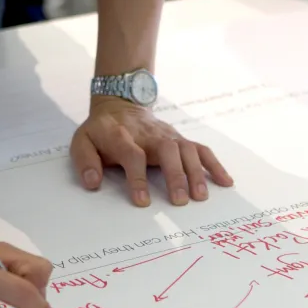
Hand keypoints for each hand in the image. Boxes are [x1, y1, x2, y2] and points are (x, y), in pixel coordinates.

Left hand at [71, 97, 232, 206]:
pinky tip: (225, 182)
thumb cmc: (101, 132)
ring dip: (195, 172)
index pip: (132, 155)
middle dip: (174, 175)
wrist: (119, 106)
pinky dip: (214, 164)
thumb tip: (92, 183)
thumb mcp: (82, 141)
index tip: (142, 201)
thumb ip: (85, 162)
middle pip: (166, 150)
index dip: (137, 178)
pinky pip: (200, 149)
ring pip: (186, 149)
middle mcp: (149, 134)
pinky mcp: (179, 139)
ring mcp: (167, 135)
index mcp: (121, 135)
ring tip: (200, 197)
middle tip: (178, 201)